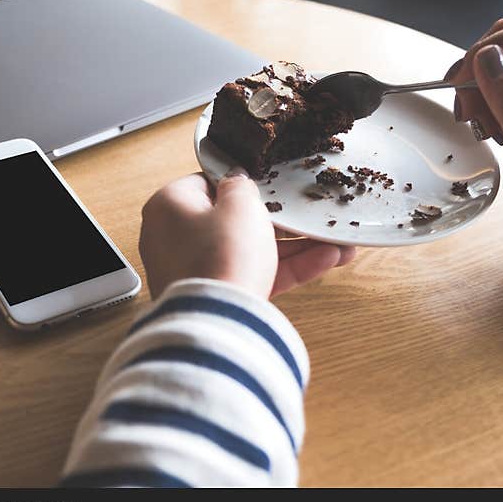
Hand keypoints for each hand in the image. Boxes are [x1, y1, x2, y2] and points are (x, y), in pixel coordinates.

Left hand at [139, 169, 355, 298]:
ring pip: (250, 251)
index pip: (206, 185)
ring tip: (333, 240)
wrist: (219, 320)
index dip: (241, 184)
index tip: (270, 186)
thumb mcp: (240, 205)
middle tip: (308, 214)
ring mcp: (195, 271)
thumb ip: (241, 185)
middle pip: (233, 221)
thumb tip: (236, 181)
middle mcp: (174, 239)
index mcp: (168, 207)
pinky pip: (254, 276)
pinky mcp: (215, 298)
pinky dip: (287, 269)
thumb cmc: (222, 255)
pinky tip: (326, 259)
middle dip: (281, 221)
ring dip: (295, 246)